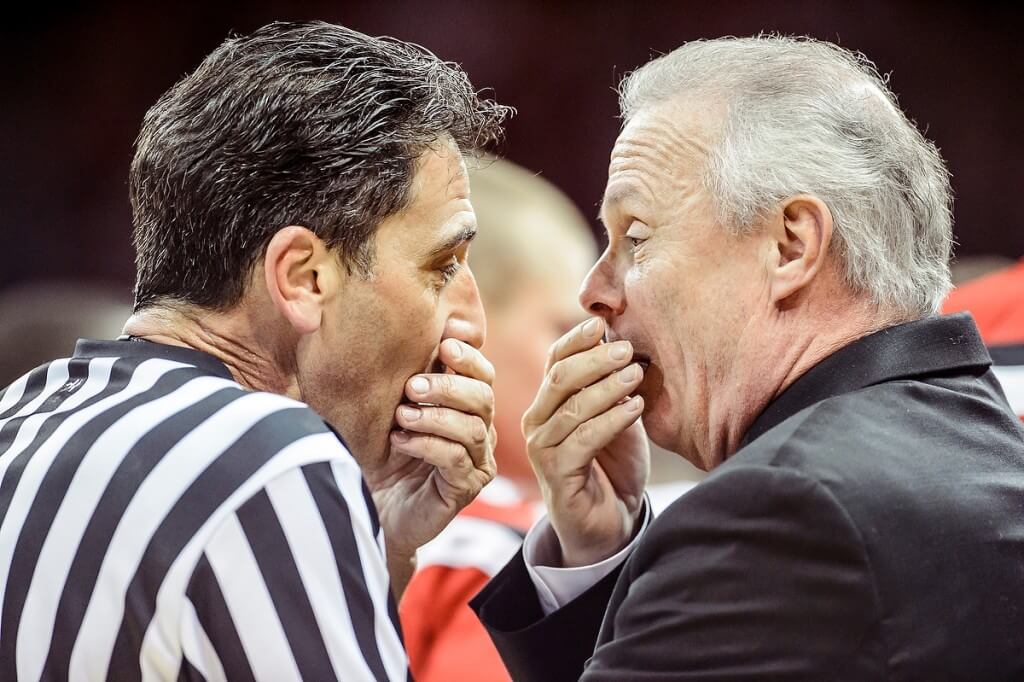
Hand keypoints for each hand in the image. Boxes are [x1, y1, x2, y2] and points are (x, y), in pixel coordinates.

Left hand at [367, 338, 496, 596]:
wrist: (370, 506)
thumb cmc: (380, 452)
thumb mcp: (391, 407)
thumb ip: (408, 375)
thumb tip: (414, 337)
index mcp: (466, 407)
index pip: (483, 375)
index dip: (469, 357)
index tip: (444, 343)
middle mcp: (480, 432)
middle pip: (484, 398)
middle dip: (448, 387)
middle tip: (411, 386)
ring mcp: (476, 462)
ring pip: (473, 429)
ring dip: (435, 418)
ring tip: (401, 417)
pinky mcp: (465, 488)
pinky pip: (457, 459)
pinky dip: (427, 445)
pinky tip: (400, 442)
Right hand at [523, 317, 649, 566]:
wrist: (610, 523)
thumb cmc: (613, 466)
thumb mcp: (616, 418)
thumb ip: (615, 387)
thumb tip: (627, 346)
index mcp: (548, 402)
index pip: (555, 360)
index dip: (577, 339)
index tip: (603, 323)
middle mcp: (537, 421)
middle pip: (559, 377)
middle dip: (595, 359)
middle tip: (628, 349)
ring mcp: (542, 448)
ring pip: (572, 407)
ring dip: (607, 388)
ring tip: (637, 376)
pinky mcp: (555, 474)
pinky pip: (583, 439)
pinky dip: (611, 420)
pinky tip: (634, 409)